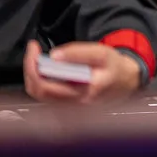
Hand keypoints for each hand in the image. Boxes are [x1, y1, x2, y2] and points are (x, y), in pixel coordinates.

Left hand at [23, 40, 141, 103]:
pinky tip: (45, 69)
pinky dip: (40, 80)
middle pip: (38, 91)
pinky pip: (44, 95)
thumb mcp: (101, 54)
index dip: (34, 67)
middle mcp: (72, 106)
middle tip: (33, 50)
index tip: (34, 48)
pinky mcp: (66, 106)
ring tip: (38, 57)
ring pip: (39, 94)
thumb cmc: (114, 68)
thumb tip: (54, 55)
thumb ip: (79, 53)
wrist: (126, 81)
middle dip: (30, 68)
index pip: (46, 86)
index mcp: (81, 94)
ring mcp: (68, 108)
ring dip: (33, 74)